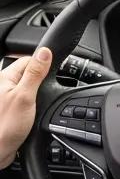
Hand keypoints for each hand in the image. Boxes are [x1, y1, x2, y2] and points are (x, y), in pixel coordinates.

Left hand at [0, 47, 51, 168]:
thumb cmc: (5, 125)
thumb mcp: (25, 96)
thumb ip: (35, 73)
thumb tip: (44, 52)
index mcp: (4, 78)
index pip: (28, 60)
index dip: (43, 63)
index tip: (55, 71)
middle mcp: (3, 86)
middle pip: (29, 73)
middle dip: (42, 79)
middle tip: (49, 90)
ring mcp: (7, 98)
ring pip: (29, 87)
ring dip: (39, 92)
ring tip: (41, 103)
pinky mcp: (11, 109)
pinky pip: (26, 99)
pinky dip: (35, 103)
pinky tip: (36, 112)